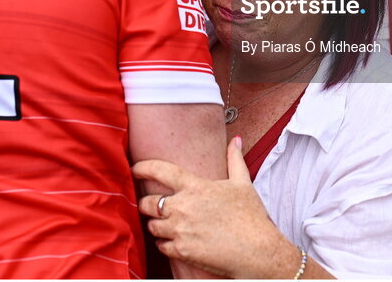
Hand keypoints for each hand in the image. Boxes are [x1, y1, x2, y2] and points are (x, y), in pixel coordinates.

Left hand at [134, 137, 287, 278]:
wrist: (257, 250)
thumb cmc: (251, 217)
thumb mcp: (243, 184)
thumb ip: (235, 160)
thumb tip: (236, 140)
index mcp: (196, 187)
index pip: (160, 171)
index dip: (143, 167)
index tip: (134, 169)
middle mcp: (183, 207)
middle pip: (148, 203)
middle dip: (146, 204)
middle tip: (150, 205)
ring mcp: (180, 230)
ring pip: (152, 226)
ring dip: (156, 225)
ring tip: (164, 225)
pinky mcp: (181, 251)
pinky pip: (161, 246)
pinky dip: (164, 244)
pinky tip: (173, 242)